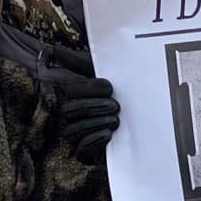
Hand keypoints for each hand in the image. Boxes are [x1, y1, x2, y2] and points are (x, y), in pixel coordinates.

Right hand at [36, 41, 118, 160]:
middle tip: (116, 106)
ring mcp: (78, 133)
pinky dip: (92, 141)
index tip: (111, 87)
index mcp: (76, 94)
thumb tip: (54, 48)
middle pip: (69, 111)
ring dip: (94, 124)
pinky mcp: (87, 152)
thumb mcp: (103, 72)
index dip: (91, 89)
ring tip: (115, 121)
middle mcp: (72, 114)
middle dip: (94, 107)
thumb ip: (79, 61)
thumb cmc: (123, 90)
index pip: (72, 91)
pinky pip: (80, 150)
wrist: (146, 113)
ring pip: (72, 131)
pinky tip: (108, 135)